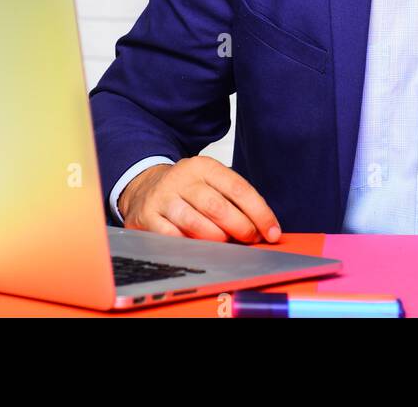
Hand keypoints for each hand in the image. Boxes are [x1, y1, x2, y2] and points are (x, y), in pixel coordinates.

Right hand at [118, 156, 281, 243]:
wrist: (144, 186)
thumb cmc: (188, 189)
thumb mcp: (211, 183)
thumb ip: (235, 201)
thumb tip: (264, 228)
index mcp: (204, 166)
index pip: (239, 189)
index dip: (259, 213)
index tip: (273, 232)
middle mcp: (182, 179)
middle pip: (218, 207)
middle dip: (241, 228)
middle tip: (251, 240)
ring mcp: (163, 198)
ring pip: (195, 223)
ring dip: (217, 239)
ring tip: (227, 245)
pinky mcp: (147, 217)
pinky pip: (173, 238)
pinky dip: (191, 246)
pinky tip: (201, 249)